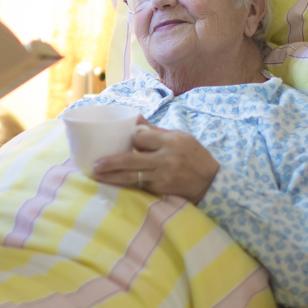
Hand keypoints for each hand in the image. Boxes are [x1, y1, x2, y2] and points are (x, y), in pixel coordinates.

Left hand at [90, 116, 217, 204]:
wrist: (212, 182)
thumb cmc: (194, 156)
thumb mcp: (179, 138)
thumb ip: (155, 131)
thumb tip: (134, 118)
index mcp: (169, 141)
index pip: (140, 138)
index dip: (131, 139)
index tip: (126, 141)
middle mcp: (165, 158)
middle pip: (131, 159)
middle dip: (110, 162)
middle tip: (95, 164)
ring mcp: (163, 175)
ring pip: (131, 176)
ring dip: (111, 176)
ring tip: (96, 175)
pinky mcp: (162, 189)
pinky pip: (139, 186)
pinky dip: (125, 184)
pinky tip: (113, 183)